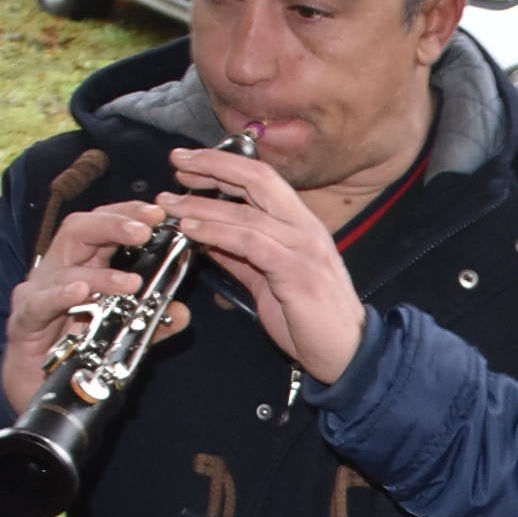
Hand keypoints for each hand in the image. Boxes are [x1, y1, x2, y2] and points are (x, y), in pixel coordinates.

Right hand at [0, 199, 183, 416]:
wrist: (41, 390)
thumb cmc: (79, 352)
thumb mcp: (124, 336)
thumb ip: (152, 323)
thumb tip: (182, 312)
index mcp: (83, 264)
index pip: (103, 225)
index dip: (128, 214)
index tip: (159, 214)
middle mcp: (58, 270)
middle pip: (79, 229)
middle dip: (114, 224)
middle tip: (146, 229)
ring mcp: (38, 292)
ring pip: (64, 266)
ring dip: (100, 273)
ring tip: (131, 282)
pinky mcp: (24, 319)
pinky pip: (40, 302)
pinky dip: (61, 295)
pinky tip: (81, 291)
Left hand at [158, 144, 367, 383]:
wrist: (347, 354)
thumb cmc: (311, 320)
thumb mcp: (269, 280)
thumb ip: (240, 255)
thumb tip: (205, 236)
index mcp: (301, 225)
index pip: (262, 179)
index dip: (224, 165)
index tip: (190, 164)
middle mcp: (305, 228)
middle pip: (257, 179)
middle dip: (213, 166)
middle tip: (177, 162)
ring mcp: (303, 248)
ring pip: (247, 212)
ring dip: (202, 205)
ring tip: (170, 204)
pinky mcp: (296, 271)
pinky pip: (250, 243)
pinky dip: (217, 232)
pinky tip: (191, 231)